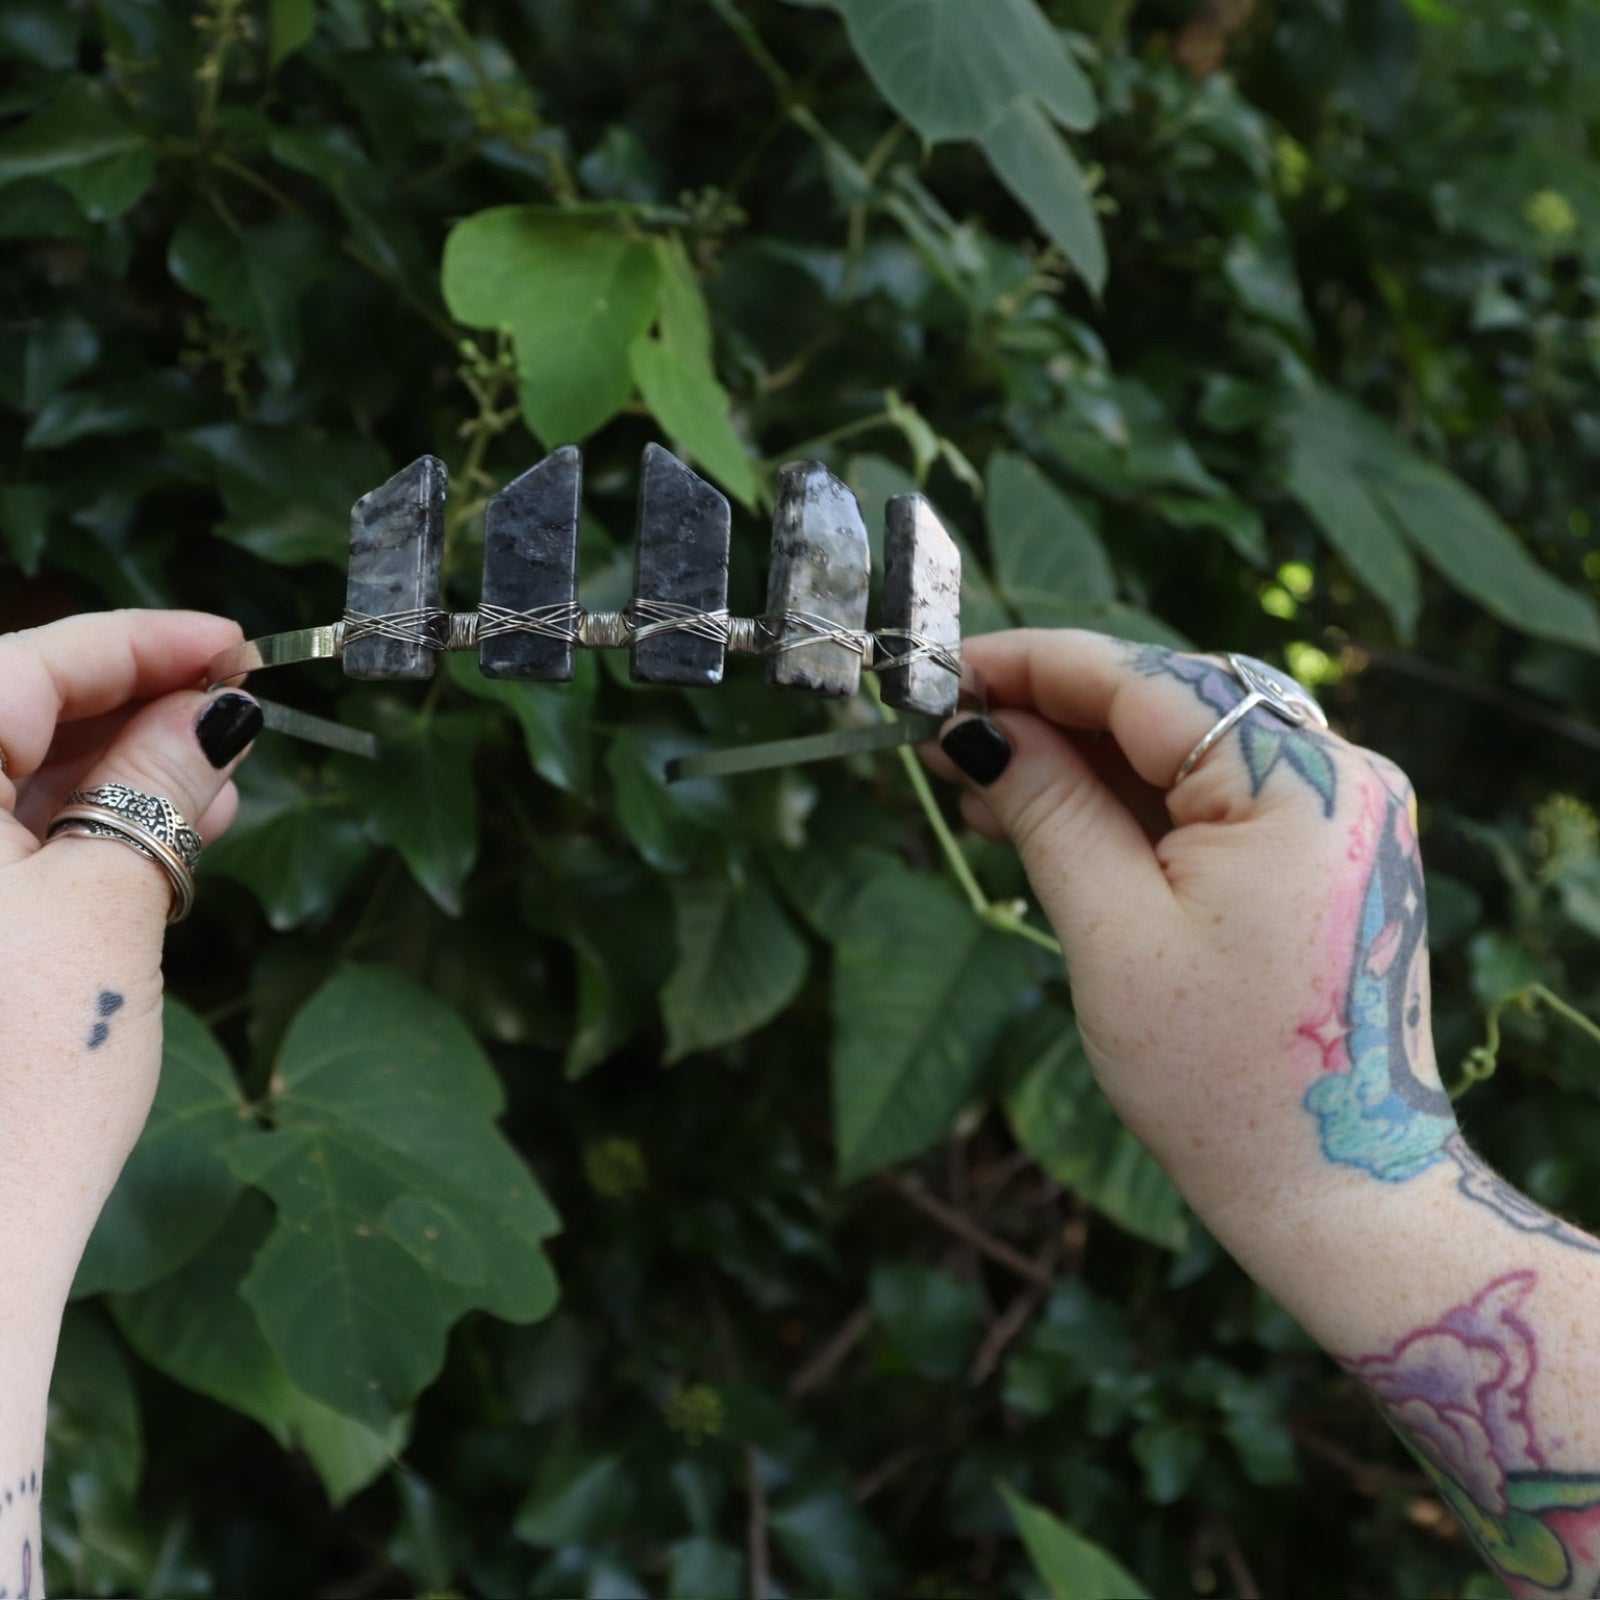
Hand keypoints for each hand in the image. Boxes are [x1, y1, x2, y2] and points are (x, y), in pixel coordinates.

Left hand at [0, 610, 260, 1300]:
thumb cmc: (9, 1087)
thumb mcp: (107, 915)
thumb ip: (157, 792)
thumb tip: (213, 713)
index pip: (24, 664)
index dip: (142, 641)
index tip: (234, 642)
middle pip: (8, 719)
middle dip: (132, 713)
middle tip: (237, 719)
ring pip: (5, 790)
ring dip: (113, 781)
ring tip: (218, 792)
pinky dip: (78, 842)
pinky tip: (158, 848)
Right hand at [927, 630, 1451, 1244]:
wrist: (1335, 1191)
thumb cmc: (1222, 1079)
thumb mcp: (1113, 933)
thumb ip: (1048, 808)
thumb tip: (975, 728)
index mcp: (1298, 784)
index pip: (1142, 683)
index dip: (1031, 667)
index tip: (943, 670)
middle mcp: (1336, 774)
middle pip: (1163, 707)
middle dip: (1048, 716)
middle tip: (946, 739)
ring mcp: (1335, 811)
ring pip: (1179, 749)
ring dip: (1078, 761)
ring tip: (981, 791)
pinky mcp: (1320, 849)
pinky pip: (1207, 796)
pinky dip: (1127, 803)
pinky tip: (1047, 816)